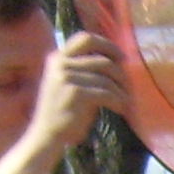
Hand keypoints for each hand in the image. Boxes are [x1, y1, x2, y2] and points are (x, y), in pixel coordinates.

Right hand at [29, 31, 126, 155]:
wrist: (47, 134)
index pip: (85, 38)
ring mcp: (67, 77)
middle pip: (102, 59)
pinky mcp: (76, 93)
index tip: (121, 56)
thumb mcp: (68, 82)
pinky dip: (118, 101)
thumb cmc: (62, 111)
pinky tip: (120, 109)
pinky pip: (107, 93)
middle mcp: (60, 63)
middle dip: (119, 72)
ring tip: (125, 101)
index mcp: (57, 57)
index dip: (107, 44)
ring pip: (107, 78)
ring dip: (121, 91)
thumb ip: (83, 69)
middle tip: (127, 84)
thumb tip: (114, 61)